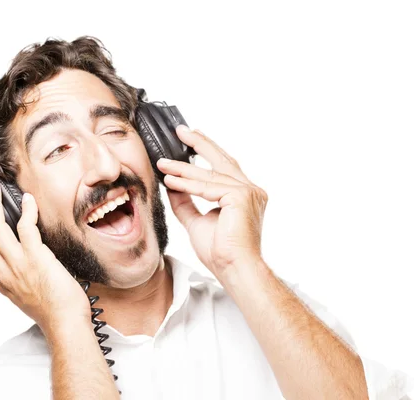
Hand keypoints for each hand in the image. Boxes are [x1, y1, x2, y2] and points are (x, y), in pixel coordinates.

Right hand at [0, 183, 90, 333]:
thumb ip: (14, 275)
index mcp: (0, 280)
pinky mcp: (37, 258)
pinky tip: (27, 200)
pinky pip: (26, 228)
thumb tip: (14, 256)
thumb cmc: (51, 310)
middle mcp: (4, 272)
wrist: (65, 322)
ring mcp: (18, 264)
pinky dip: (26, 211)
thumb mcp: (22, 294)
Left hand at [156, 125, 267, 277]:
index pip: (224, 167)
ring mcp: (249, 192)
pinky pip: (208, 187)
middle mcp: (251, 190)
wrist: (233, 269)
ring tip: (162, 163)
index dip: (206, 151)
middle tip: (181, 130)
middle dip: (200, 143)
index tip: (190, 139)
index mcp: (244, 195)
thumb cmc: (220, 252)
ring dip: (183, 169)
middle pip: (222, 160)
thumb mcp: (196, 221)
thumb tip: (172, 185)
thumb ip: (186, 202)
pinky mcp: (241, 197)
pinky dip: (187, 184)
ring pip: (210, 175)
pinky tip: (170, 180)